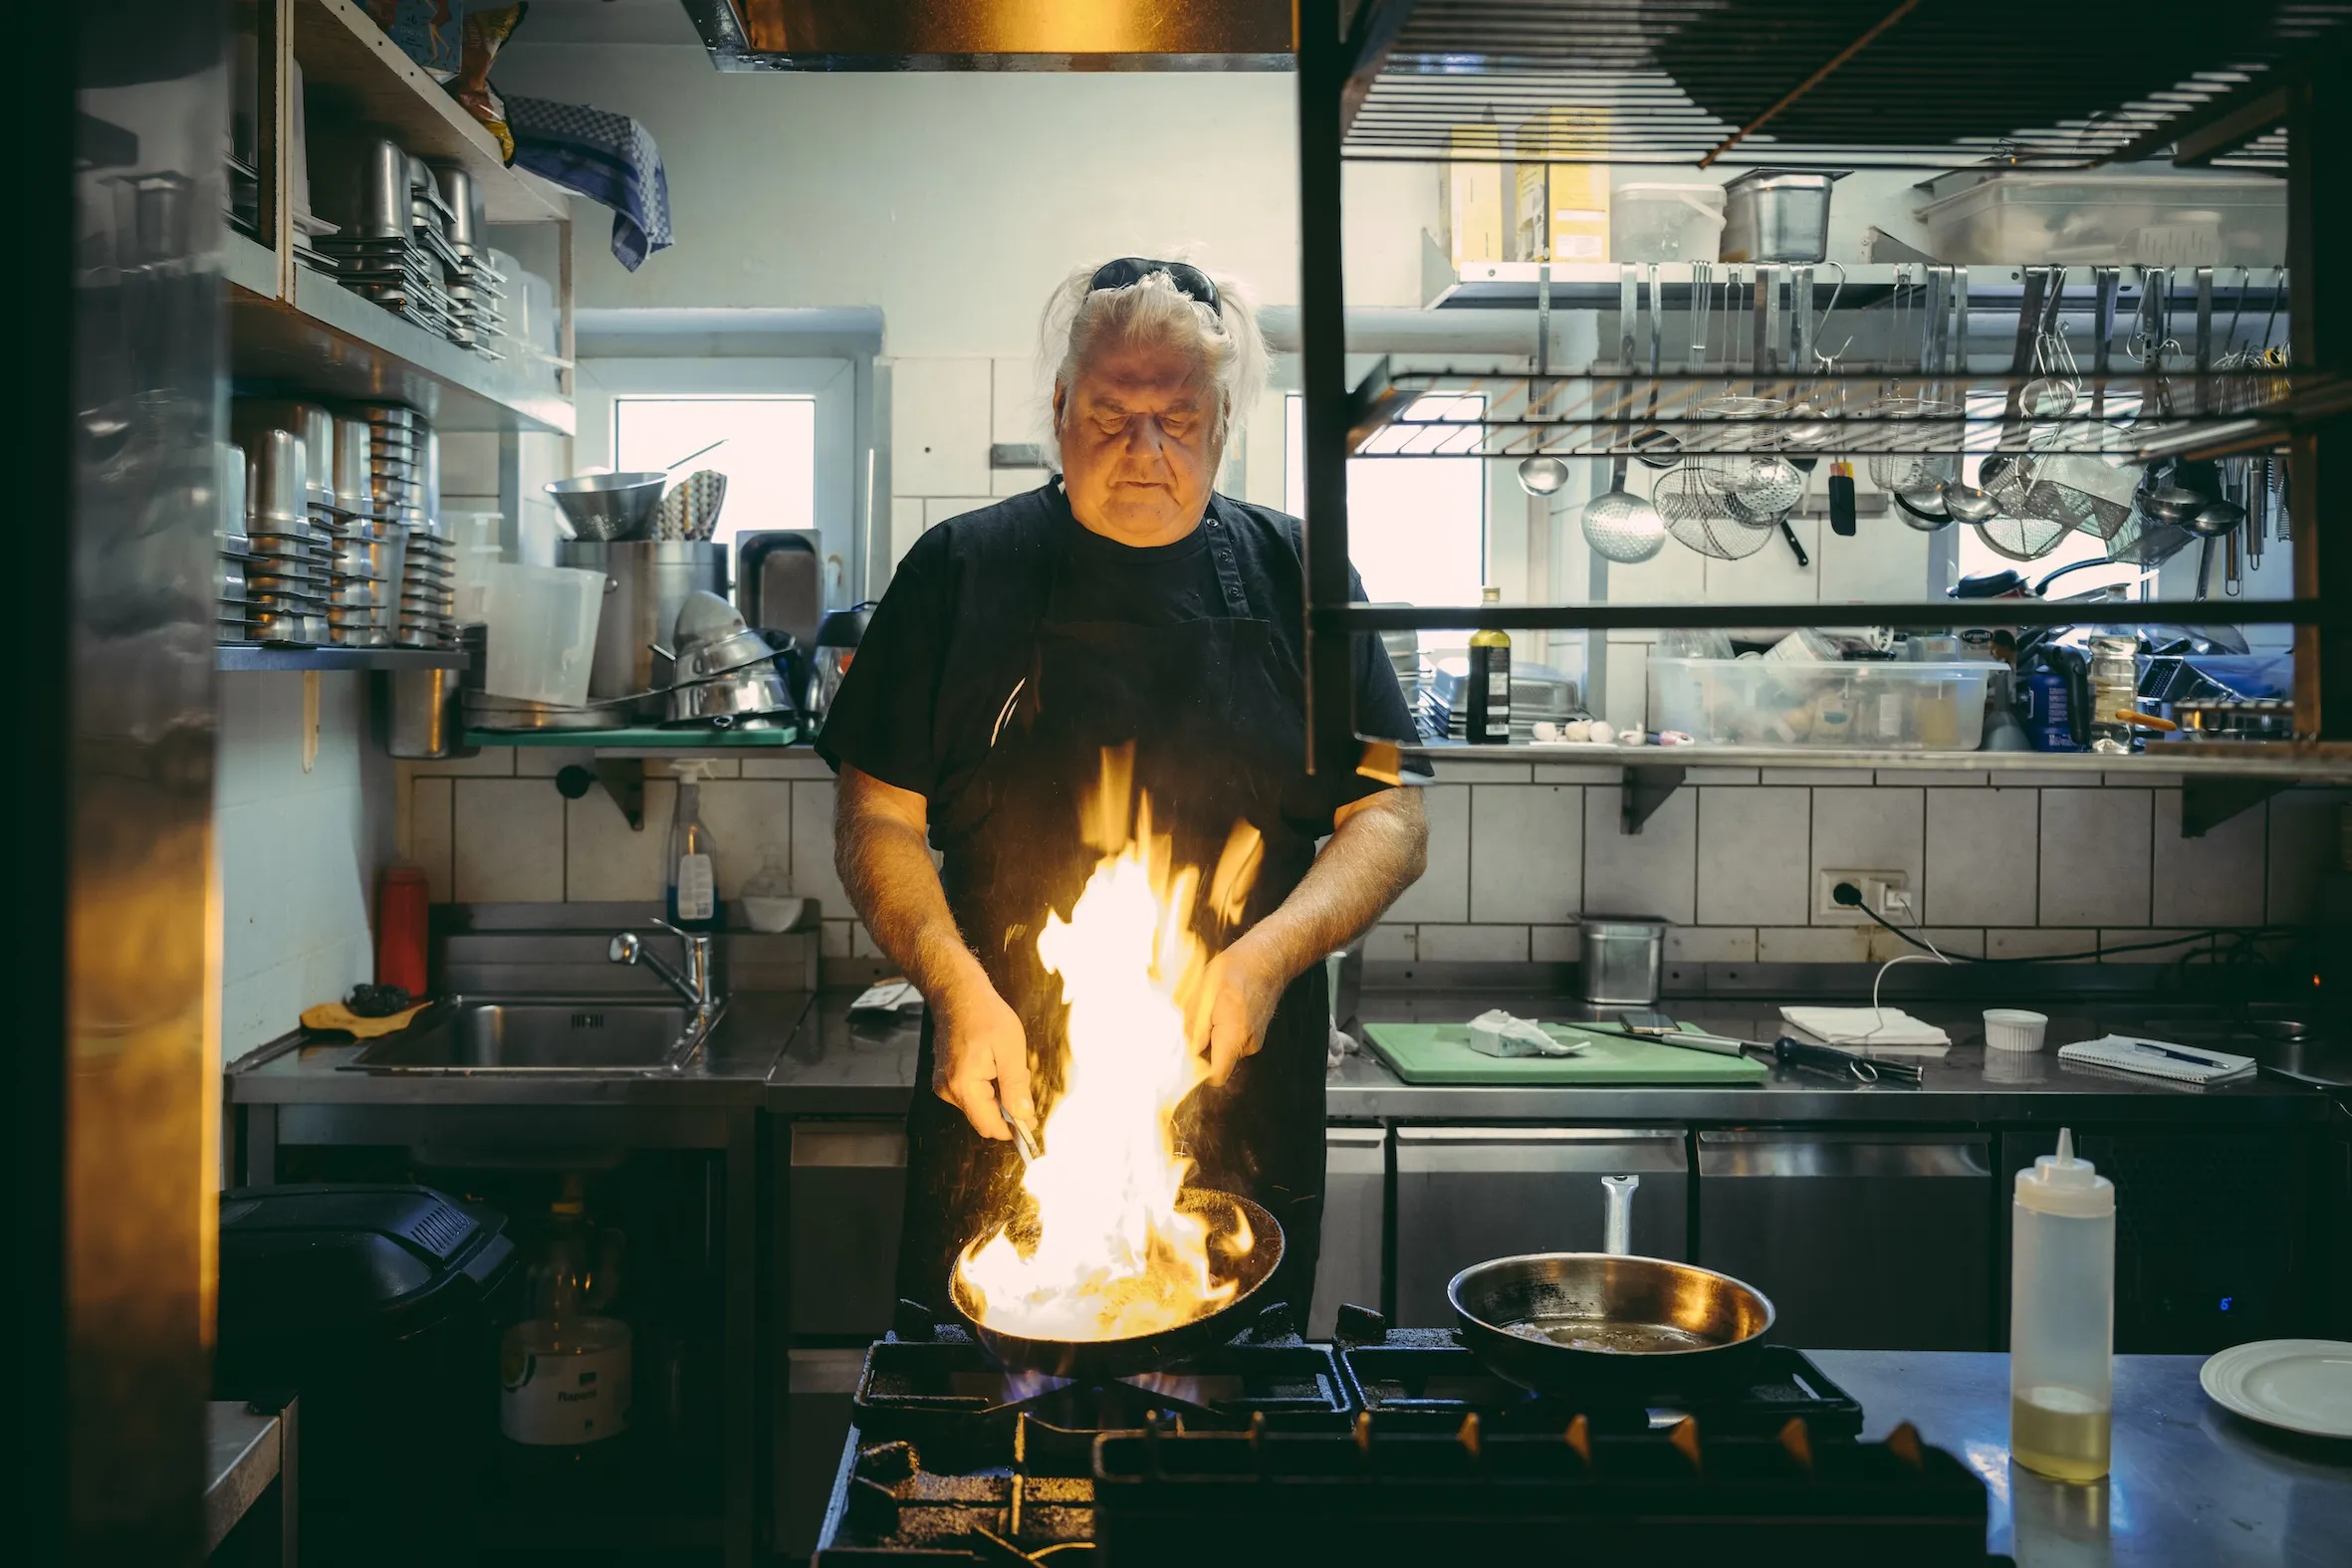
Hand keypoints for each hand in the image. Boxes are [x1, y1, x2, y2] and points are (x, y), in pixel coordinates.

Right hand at [932, 972, 1032, 1141]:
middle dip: (1006, 1109)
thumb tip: (1024, 1117)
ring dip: (997, 1097)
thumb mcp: (1011, 1049)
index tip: (1031, 1121)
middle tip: (1020, 1078)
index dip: (1012, 1129)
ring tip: (1004, 1065)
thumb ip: (1016, 1086)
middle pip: (984, 1119)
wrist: (958, 994)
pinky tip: (993, 1065)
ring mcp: (945, 1085)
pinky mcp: (947, 1079)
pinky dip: (987, 1089)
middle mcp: (948, 1090)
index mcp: (963, 1086)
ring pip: (979, 1107)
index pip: (989, 1126)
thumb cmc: (985, 1015)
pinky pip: (972, 1095)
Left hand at [1195, 934, 1288, 1087]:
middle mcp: (1248, 1044)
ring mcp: (1254, 1041)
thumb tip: (1188, 1051)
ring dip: (1211, 1036)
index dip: (1198, 1072)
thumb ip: (1194, 1028)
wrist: (1266, 958)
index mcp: (1234, 1036)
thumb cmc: (1233, 971)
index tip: (1185, 1055)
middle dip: (1201, 1048)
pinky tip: (1221, 1008)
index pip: (1216, 1075)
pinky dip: (1222, 1030)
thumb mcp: (1202, 994)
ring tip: (1211, 1009)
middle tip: (1196, 1020)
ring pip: (1224, 1051)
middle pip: (1217, 1063)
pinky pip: (1232, 1041)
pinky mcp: (1254, 1035)